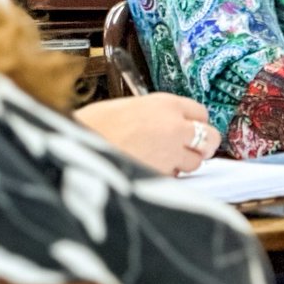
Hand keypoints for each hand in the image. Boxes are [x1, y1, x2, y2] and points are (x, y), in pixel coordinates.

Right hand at [74, 93, 219, 174]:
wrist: (74, 151)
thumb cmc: (90, 127)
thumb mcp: (124, 107)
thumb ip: (151, 115)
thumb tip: (163, 125)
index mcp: (165, 104)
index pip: (200, 112)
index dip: (194, 121)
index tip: (189, 127)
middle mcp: (175, 127)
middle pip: (210, 137)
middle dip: (203, 144)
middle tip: (190, 148)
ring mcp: (171, 154)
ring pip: (196, 162)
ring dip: (184, 163)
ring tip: (163, 161)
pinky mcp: (162, 178)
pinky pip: (176, 179)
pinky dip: (168, 178)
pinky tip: (151, 172)